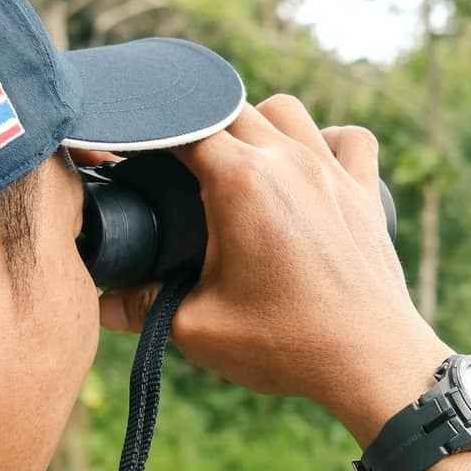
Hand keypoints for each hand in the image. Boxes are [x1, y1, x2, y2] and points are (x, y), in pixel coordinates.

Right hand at [100, 96, 449, 441]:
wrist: (371, 362)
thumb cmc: (287, 345)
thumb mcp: (198, 328)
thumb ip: (141, 307)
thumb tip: (100, 303)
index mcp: (241, 181)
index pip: (180, 125)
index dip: (150, 136)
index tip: (134, 158)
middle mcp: (289, 159)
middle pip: (228, 107)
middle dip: (197, 130)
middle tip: (180, 174)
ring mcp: (332, 171)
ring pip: (285, 109)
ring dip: (257, 123)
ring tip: (240, 165)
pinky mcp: (364, 191)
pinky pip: (349, 137)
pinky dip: (327, 139)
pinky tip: (310, 164)